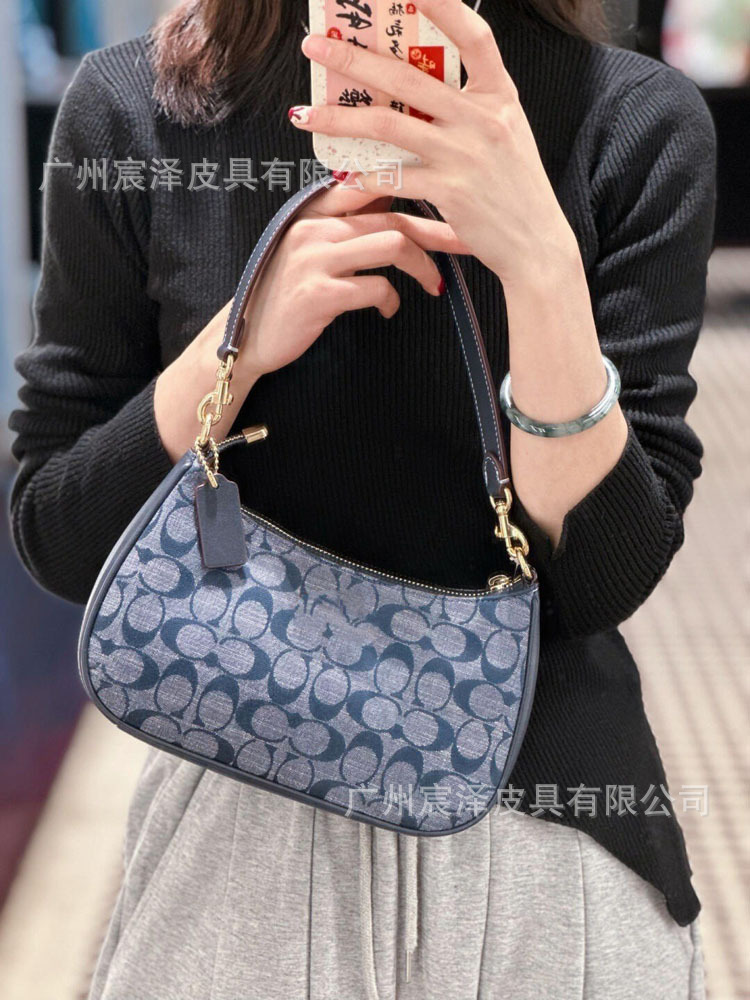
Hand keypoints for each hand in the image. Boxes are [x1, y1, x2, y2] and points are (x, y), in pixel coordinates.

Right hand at [237, 180, 469, 378]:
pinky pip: (375, 288)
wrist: (248, 335)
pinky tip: (388, 310)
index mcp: (316, 211)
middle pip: (393, 217)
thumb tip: (395, 205)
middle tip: (467, 243)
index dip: (419, 191)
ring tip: (434, 284)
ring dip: (422, 267)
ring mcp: (314, 259)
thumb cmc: (288, 294)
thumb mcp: (313, 249)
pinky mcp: (318, 294)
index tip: (454, 200)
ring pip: (390, 244)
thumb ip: (347, 226)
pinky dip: (391, 301)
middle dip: (437, 232)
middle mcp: (315, 227)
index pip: (375, 185)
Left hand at [292, 0, 579, 286]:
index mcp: (499, 95)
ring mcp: (466, 155)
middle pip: (408, 77)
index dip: (442, 4)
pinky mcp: (451, 191)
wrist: (536, 243)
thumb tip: (416, 87)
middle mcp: (483, 119)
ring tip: (305, 115)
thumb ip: (469, 106)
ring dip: (339, 119)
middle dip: (354, 58)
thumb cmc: (515, 188)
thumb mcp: (506, 133)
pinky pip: (394, 177)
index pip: (474, 36)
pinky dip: (363, 177)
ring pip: (388, 126)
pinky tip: (341, 176)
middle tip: (315, 45)